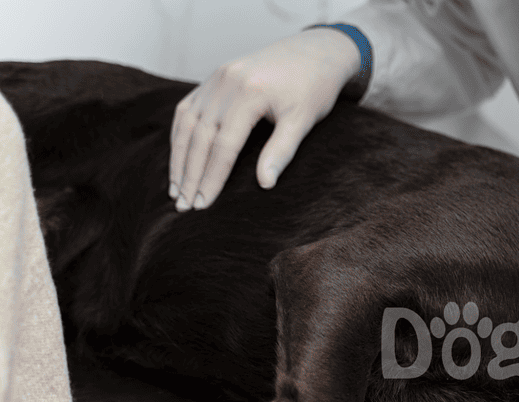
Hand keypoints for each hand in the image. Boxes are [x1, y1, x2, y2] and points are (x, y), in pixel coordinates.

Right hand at [170, 28, 360, 210]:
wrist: (315, 52)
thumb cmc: (313, 88)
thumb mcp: (303, 120)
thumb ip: (282, 151)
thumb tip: (265, 184)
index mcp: (249, 92)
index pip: (224, 145)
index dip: (212, 177)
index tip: (203, 204)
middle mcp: (226, 82)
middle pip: (199, 136)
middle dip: (189, 174)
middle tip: (183, 206)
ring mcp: (216, 77)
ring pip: (187, 122)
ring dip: (179, 158)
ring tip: (175, 190)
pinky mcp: (213, 78)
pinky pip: (188, 108)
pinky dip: (180, 135)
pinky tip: (178, 158)